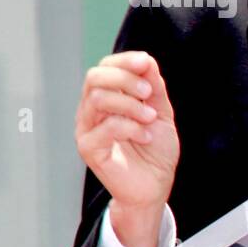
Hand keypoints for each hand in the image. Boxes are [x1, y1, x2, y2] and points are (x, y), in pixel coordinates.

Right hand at [74, 51, 178, 246]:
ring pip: (98, 99)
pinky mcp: (89, 148)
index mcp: (107, 99)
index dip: (124, 61)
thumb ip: (154, 88)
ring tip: (150, 118)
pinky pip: (105, 127)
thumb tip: (147, 61)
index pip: (104, 68)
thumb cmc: (155, 150)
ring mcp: (87, 129)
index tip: (146, 62)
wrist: (155, 185)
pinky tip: (145, 136)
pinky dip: (130, 127)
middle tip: (149, 92)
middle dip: (125, 79)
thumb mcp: (160, 112)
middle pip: (95, 78)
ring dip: (131, 105)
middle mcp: (91, 111)